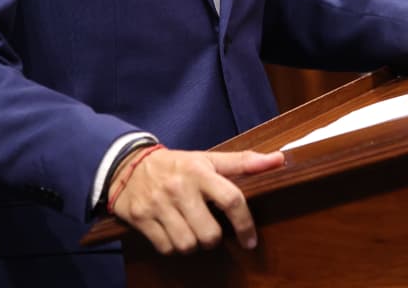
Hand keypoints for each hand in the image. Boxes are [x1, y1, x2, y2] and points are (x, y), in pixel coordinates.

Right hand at [108, 147, 283, 253]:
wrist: (128, 164)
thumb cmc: (177, 165)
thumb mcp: (207, 159)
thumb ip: (244, 162)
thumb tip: (279, 159)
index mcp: (199, 170)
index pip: (231, 199)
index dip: (245, 224)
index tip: (250, 240)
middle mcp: (179, 187)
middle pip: (209, 233)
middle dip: (213, 238)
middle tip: (209, 230)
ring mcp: (158, 203)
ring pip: (188, 245)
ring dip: (193, 245)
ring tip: (191, 231)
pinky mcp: (141, 218)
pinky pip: (166, 248)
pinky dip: (173, 247)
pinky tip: (173, 233)